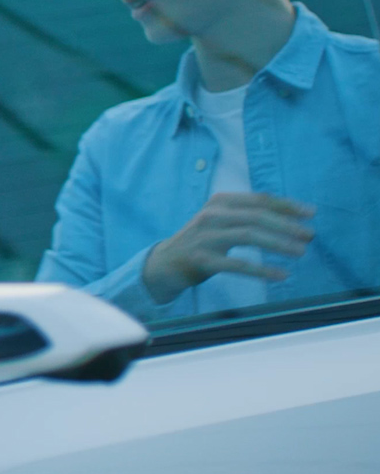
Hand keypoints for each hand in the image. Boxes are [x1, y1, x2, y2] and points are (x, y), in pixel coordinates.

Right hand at [142, 192, 315, 304]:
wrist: (164, 264)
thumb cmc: (200, 242)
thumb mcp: (220, 222)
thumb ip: (245, 217)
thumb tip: (288, 219)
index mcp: (219, 202)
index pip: (259, 199)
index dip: (286, 205)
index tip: (310, 213)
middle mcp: (212, 215)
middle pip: (257, 216)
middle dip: (287, 225)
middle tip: (310, 235)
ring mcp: (206, 237)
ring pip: (250, 236)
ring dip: (279, 244)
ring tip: (300, 252)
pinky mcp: (203, 260)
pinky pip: (237, 264)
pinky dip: (261, 269)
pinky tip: (280, 274)